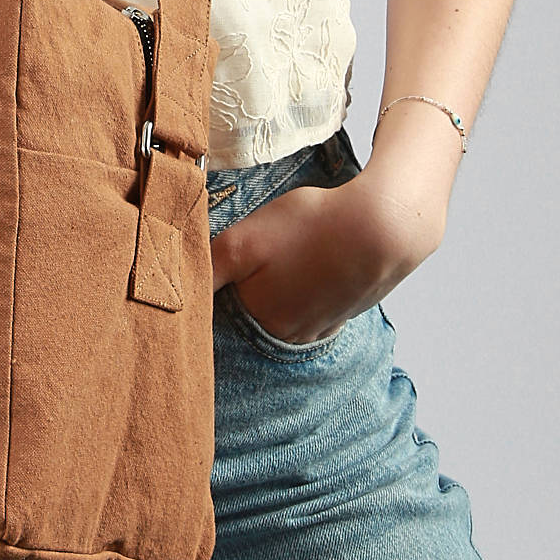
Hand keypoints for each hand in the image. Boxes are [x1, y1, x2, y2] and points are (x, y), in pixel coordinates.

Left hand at [211, 171, 440, 345]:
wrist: (384, 226)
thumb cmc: (311, 228)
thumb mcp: (243, 241)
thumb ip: (207, 268)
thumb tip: (176, 291)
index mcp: (260, 319)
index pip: (222, 310)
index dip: (219, 283)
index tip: (224, 261)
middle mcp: (290, 333)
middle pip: (252, 308)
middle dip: (249, 283)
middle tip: (263, 248)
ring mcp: (321, 324)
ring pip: (283, 304)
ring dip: (280, 282)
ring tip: (288, 250)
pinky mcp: (343, 309)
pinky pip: (312, 300)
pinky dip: (307, 283)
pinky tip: (312, 259)